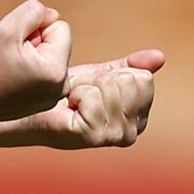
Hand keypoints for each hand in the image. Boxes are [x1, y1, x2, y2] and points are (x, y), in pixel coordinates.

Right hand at [0, 0, 70, 117]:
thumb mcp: (7, 28)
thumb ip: (34, 11)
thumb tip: (53, 15)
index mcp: (56, 70)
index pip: (61, 27)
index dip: (37, 27)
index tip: (16, 43)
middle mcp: (60, 88)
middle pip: (58, 43)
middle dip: (36, 42)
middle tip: (10, 57)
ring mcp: (53, 98)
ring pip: (51, 57)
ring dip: (33, 55)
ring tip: (10, 68)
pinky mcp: (44, 103)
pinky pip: (44, 73)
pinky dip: (30, 70)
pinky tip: (10, 79)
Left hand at [21, 47, 162, 148]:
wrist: (32, 109)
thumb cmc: (65, 94)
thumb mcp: (102, 76)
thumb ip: (130, 68)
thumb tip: (160, 57)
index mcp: (139, 119)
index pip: (143, 78)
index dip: (113, 75)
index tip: (94, 86)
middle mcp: (131, 133)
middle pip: (130, 81)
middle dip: (99, 79)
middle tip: (81, 92)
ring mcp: (112, 137)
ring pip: (111, 86)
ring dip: (86, 85)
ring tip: (73, 98)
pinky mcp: (91, 137)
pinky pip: (93, 97)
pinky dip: (76, 93)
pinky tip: (68, 105)